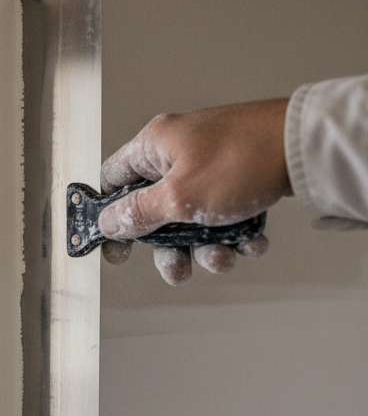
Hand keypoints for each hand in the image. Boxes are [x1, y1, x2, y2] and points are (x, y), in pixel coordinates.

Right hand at [98, 98, 290, 284]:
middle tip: (178, 269)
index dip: (108, 218)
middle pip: (155, 212)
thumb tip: (108, 223)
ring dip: (206, 247)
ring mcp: (210, 163)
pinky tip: (250, 242)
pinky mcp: (238, 174)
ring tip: (224, 258)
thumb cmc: (243, 159)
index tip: (115, 248)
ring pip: (192, 219)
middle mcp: (179, 152)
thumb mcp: (179, 197)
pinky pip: (223, 213)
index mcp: (155, 146)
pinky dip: (234, 233)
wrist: (306, 148)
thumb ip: (138, 214)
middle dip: (170, 248)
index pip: (113, 182)